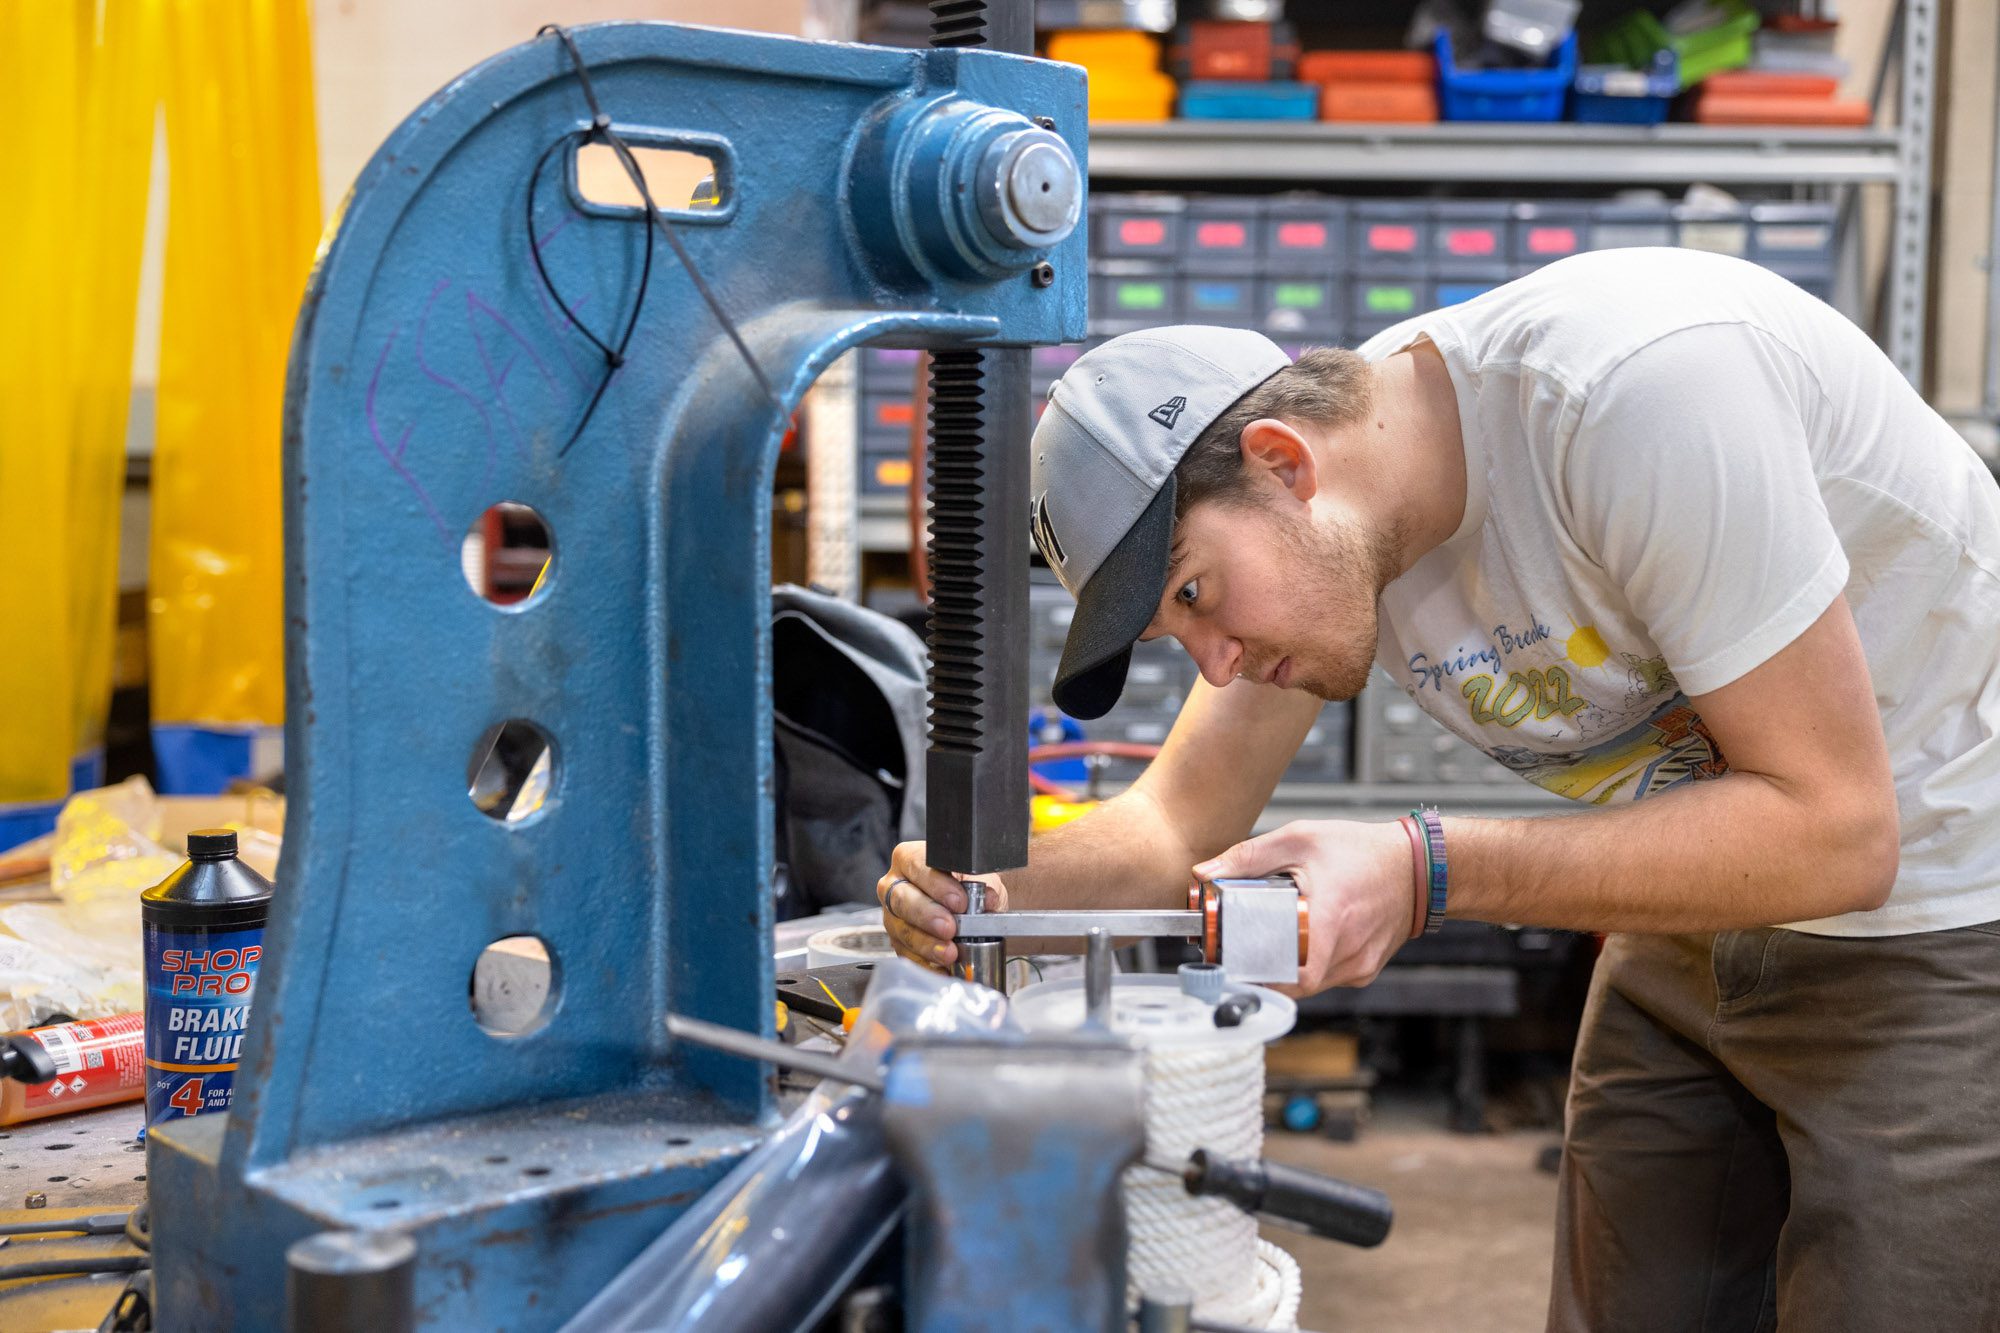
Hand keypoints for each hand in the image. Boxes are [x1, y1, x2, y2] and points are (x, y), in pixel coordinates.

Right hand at [876, 841, 1008, 969]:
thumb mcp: (978, 878)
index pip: (916, 866)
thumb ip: (981, 885)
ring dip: (927, 943)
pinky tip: (942, 968)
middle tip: (950, 927)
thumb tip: (988, 899)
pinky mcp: (897, 942)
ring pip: (903, 930)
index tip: (960, 902)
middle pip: (902, 900)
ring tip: (949, 952)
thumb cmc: (966, 887)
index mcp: (909, 859)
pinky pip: (906, 955)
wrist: (969, 908)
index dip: (937, 885)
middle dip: (928, 915)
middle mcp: (894, 886)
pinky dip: (926, 964)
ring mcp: (893, 916)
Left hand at [1192, 820, 1416, 993]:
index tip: (1232, 966)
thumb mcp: (1300, 839)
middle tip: (1241, 954)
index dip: (1256, 977)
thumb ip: (1249, 856)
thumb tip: (1206, 873)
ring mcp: (1360, 964)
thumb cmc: (1362, 851)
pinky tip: (1305, 943)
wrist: (1419, 867)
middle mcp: (1348, 951)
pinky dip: (1311, 966)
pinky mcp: (1367, 969)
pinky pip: (1328, 978)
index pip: (1288, 976)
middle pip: (1293, 983)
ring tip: (1270, 944)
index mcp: (1329, 920)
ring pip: (1310, 985)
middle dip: (1264, 971)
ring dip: (1287, 970)